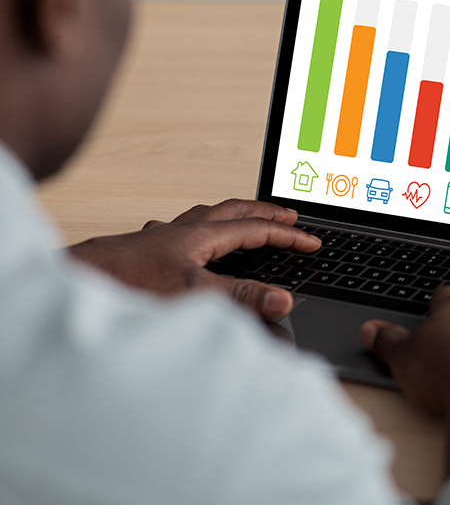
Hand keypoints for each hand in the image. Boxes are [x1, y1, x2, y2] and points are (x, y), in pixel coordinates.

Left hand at [69, 199, 319, 317]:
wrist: (75, 281)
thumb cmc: (125, 284)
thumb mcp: (192, 293)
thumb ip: (240, 298)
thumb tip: (281, 301)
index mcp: (201, 235)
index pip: (256, 230)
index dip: (287, 237)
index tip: (311, 242)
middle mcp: (183, 230)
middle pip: (234, 211)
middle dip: (265, 213)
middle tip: (289, 217)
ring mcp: (163, 238)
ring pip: (206, 216)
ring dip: (233, 215)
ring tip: (246, 219)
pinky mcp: (145, 250)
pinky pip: (181, 230)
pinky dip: (199, 230)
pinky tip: (190, 242)